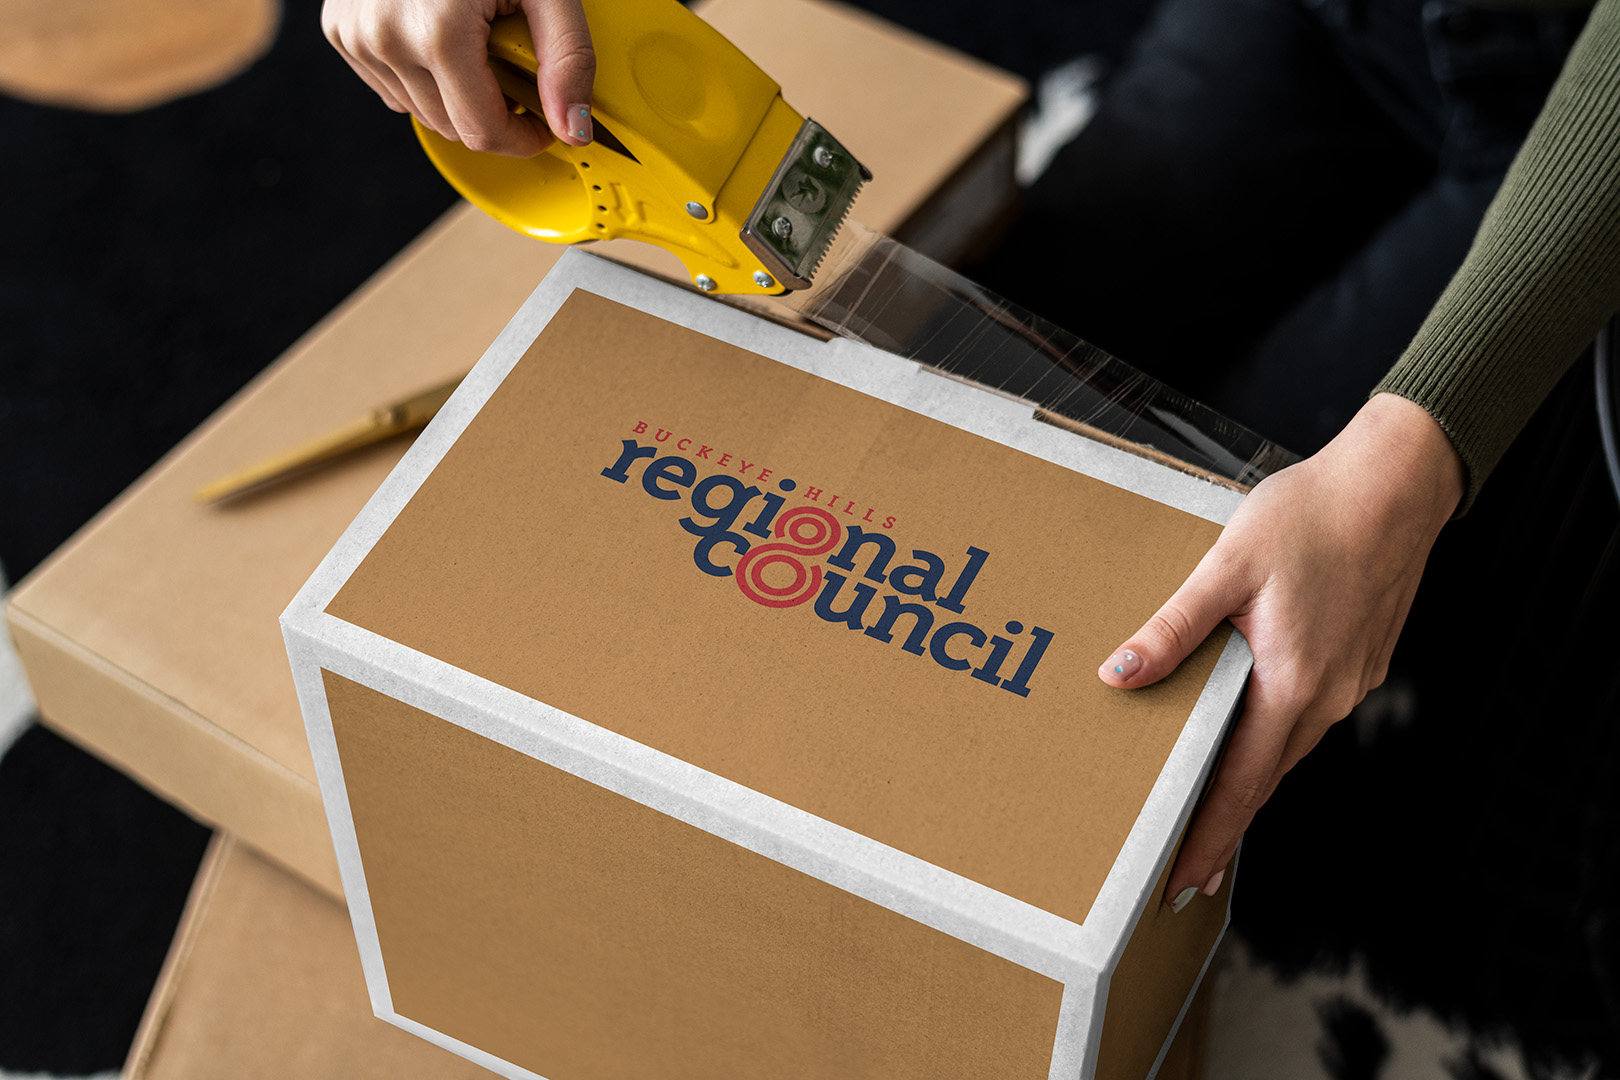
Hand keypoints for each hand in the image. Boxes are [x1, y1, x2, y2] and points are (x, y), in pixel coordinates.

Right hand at [322, 0, 594, 156]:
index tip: (543, 125)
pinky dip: (422, 77)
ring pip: (422, 112)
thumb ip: (567, 58)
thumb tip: (574, 126)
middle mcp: (387, 39)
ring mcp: (356, 36)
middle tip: (514, 70)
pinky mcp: (340, 31)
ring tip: (478, 44)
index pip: (482, 132)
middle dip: (492, 112)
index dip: (522, 138)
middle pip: (452, 128)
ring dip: (457, 96)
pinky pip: (392, 87)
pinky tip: (442, 40)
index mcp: (438, 33)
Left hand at [1097, 393, 1464, 909]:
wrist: (1396, 483)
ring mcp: (1350, 681)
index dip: (1211, 839)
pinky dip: (1273, 739)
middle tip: (1184, 867)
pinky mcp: (1358, 659)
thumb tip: (1120, 674)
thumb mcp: (1226, 566)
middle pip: (1265, 779)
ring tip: (1208, 808)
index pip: (1241, 786)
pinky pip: (1306, 716)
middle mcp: (1328, 696)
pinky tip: (1248, 730)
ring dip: (1248, 782)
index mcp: (1292, 684)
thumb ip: (1173, 627)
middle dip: (1224, 826)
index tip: (1182, 881)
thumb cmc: (1313, 515)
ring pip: (1287, 749)